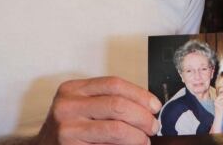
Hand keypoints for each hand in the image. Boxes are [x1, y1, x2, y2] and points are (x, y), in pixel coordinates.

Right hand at [34, 76, 160, 144]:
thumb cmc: (69, 127)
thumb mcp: (81, 105)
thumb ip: (107, 100)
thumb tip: (147, 106)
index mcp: (73, 89)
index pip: (114, 84)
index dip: (139, 94)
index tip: (155, 105)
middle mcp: (67, 106)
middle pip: (117, 104)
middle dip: (142, 116)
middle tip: (153, 126)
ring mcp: (67, 129)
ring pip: (116, 128)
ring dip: (137, 136)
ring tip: (144, 140)